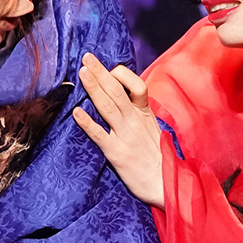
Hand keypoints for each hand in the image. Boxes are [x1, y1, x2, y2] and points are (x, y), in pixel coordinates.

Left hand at [73, 53, 164, 208]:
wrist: (166, 185)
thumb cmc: (159, 157)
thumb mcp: (154, 129)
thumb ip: (140, 112)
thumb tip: (126, 96)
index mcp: (145, 114)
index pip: (137, 85)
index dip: (122, 74)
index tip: (109, 68)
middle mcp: (135, 121)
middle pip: (116, 91)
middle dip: (100, 72)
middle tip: (86, 57)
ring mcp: (125, 136)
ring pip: (107, 106)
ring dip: (93, 88)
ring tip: (81, 73)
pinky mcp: (116, 153)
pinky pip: (100, 135)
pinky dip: (87, 122)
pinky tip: (76, 112)